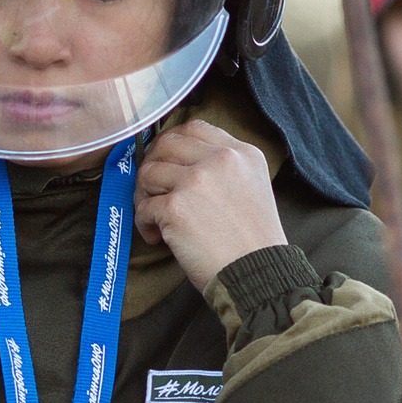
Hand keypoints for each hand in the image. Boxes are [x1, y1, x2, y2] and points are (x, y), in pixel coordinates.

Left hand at [135, 121, 287, 292]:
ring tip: (155, 217)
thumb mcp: (253, 188)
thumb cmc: (253, 242)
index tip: (165, 160)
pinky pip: (143, 207)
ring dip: (144, 195)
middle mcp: (220, 160)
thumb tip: (179, 164)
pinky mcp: (176, 206)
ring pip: (149, 172)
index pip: (194, 128)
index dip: (172, 143)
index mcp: (242, 153)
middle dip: (152, 165)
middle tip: (152, 189)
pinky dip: (144, 223)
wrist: (258, 274)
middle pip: (166, 144)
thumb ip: (223, 168)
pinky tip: (157, 237)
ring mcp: (196, 180)